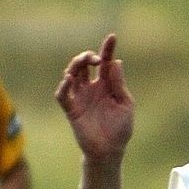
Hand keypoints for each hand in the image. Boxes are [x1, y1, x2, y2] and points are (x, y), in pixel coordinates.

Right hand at [55, 34, 133, 159]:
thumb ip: (119, 85)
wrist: (109, 151)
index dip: (107, 49)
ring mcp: (81, 98)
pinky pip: (63, 95)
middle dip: (88, 56)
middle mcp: (92, 88)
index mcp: (107, 85)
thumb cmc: (120, 130)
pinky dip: (63, 86)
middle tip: (96, 59)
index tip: (112, 37)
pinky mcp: (72, 110)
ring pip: (72, 74)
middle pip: (85, 64)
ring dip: (76, 65)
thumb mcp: (125, 105)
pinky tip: (69, 79)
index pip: (105, 62)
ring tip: (83, 63)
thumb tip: (115, 62)